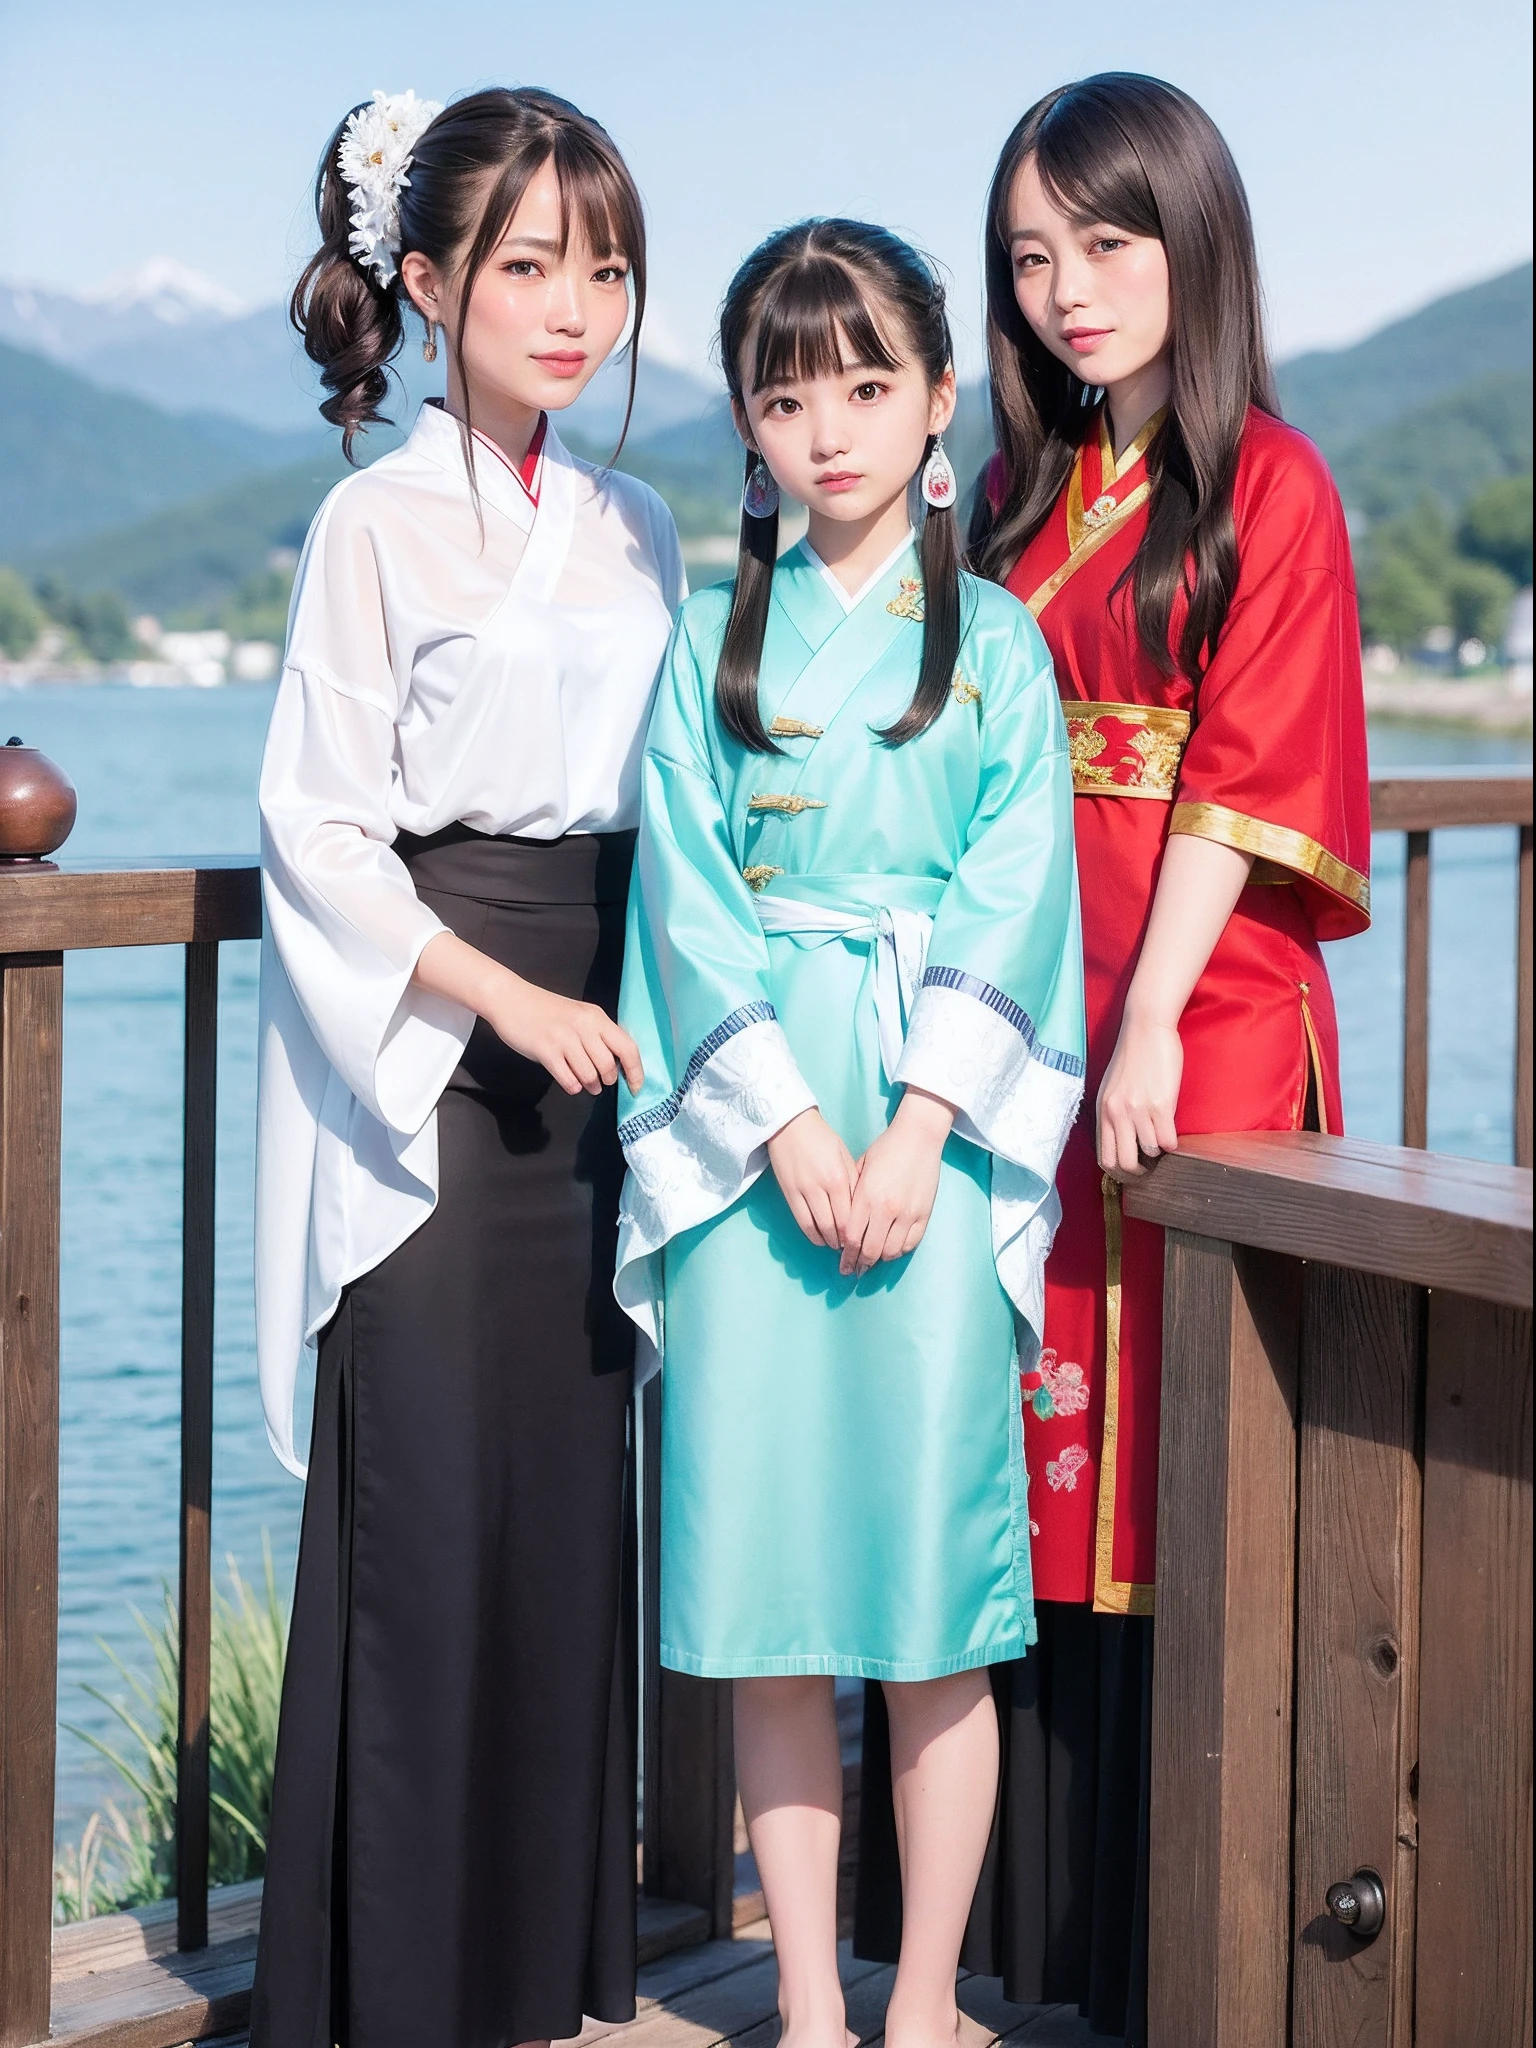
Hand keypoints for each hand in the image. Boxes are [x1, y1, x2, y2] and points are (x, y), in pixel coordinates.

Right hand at [485, 972, 643, 1096]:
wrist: (510, 999)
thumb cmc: (546, 1010)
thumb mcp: (578, 1016)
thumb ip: (597, 1035)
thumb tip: (616, 1064)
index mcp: (596, 1017)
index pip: (628, 1047)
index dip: (636, 1072)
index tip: (636, 1088)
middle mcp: (583, 1026)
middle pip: (608, 1066)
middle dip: (607, 1080)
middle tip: (600, 1081)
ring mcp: (564, 1038)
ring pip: (589, 1075)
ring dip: (590, 1086)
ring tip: (586, 1084)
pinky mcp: (545, 1050)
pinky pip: (568, 1080)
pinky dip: (572, 1086)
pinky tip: (568, 1080)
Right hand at [768, 1109, 857, 1249]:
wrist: (790, 1125)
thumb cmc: (822, 1138)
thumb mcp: (844, 1156)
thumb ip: (853, 1182)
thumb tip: (860, 1209)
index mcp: (838, 1177)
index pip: (850, 1217)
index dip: (856, 1234)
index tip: (861, 1239)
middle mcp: (820, 1187)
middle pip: (834, 1226)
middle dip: (843, 1241)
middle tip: (851, 1247)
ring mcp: (802, 1191)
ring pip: (816, 1228)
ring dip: (827, 1240)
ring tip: (835, 1243)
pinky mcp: (788, 1193)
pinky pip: (801, 1221)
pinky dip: (811, 1233)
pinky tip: (819, 1237)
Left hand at [841, 1087, 953, 1277]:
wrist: (918, 1137)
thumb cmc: (885, 1149)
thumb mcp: (860, 1170)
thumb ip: (852, 1198)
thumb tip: (844, 1225)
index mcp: (867, 1197)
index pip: (852, 1237)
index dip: (846, 1254)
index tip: (843, 1262)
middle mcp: (887, 1209)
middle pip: (871, 1250)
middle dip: (860, 1263)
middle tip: (854, 1270)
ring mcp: (908, 1213)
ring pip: (891, 1251)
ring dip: (879, 1259)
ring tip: (872, 1261)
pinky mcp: (924, 1213)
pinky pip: (910, 1243)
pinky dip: (899, 1251)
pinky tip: (891, 1250)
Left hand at [1096, 1011, 1181, 1175]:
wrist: (1146, 1028)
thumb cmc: (1132, 1056)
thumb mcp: (1111, 1087)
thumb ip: (1113, 1113)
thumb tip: (1122, 1139)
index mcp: (1103, 1110)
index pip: (1105, 1157)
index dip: (1120, 1170)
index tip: (1132, 1169)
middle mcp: (1116, 1113)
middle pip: (1125, 1163)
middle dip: (1140, 1171)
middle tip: (1151, 1165)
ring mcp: (1138, 1110)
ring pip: (1150, 1151)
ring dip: (1159, 1151)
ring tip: (1163, 1139)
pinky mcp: (1160, 1104)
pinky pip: (1167, 1140)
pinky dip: (1172, 1143)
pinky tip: (1172, 1134)